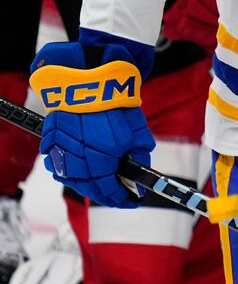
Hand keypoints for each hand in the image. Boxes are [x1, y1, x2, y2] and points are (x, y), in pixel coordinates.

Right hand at [29, 43, 153, 207]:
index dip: (122, 198)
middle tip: (118, 193)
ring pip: (74, 180)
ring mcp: (62, 156)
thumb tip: (138, 176)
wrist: (91, 83)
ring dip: (89, 183)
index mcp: (101, 163)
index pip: (111, 191)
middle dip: (107, 192)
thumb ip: (139, 159)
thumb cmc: (118, 107)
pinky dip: (73, 171)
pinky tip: (85, 167)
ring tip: (103, 181)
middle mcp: (78, 164)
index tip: (131, 200)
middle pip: (91, 188)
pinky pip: (61, 166)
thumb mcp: (138, 135)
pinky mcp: (51, 145)